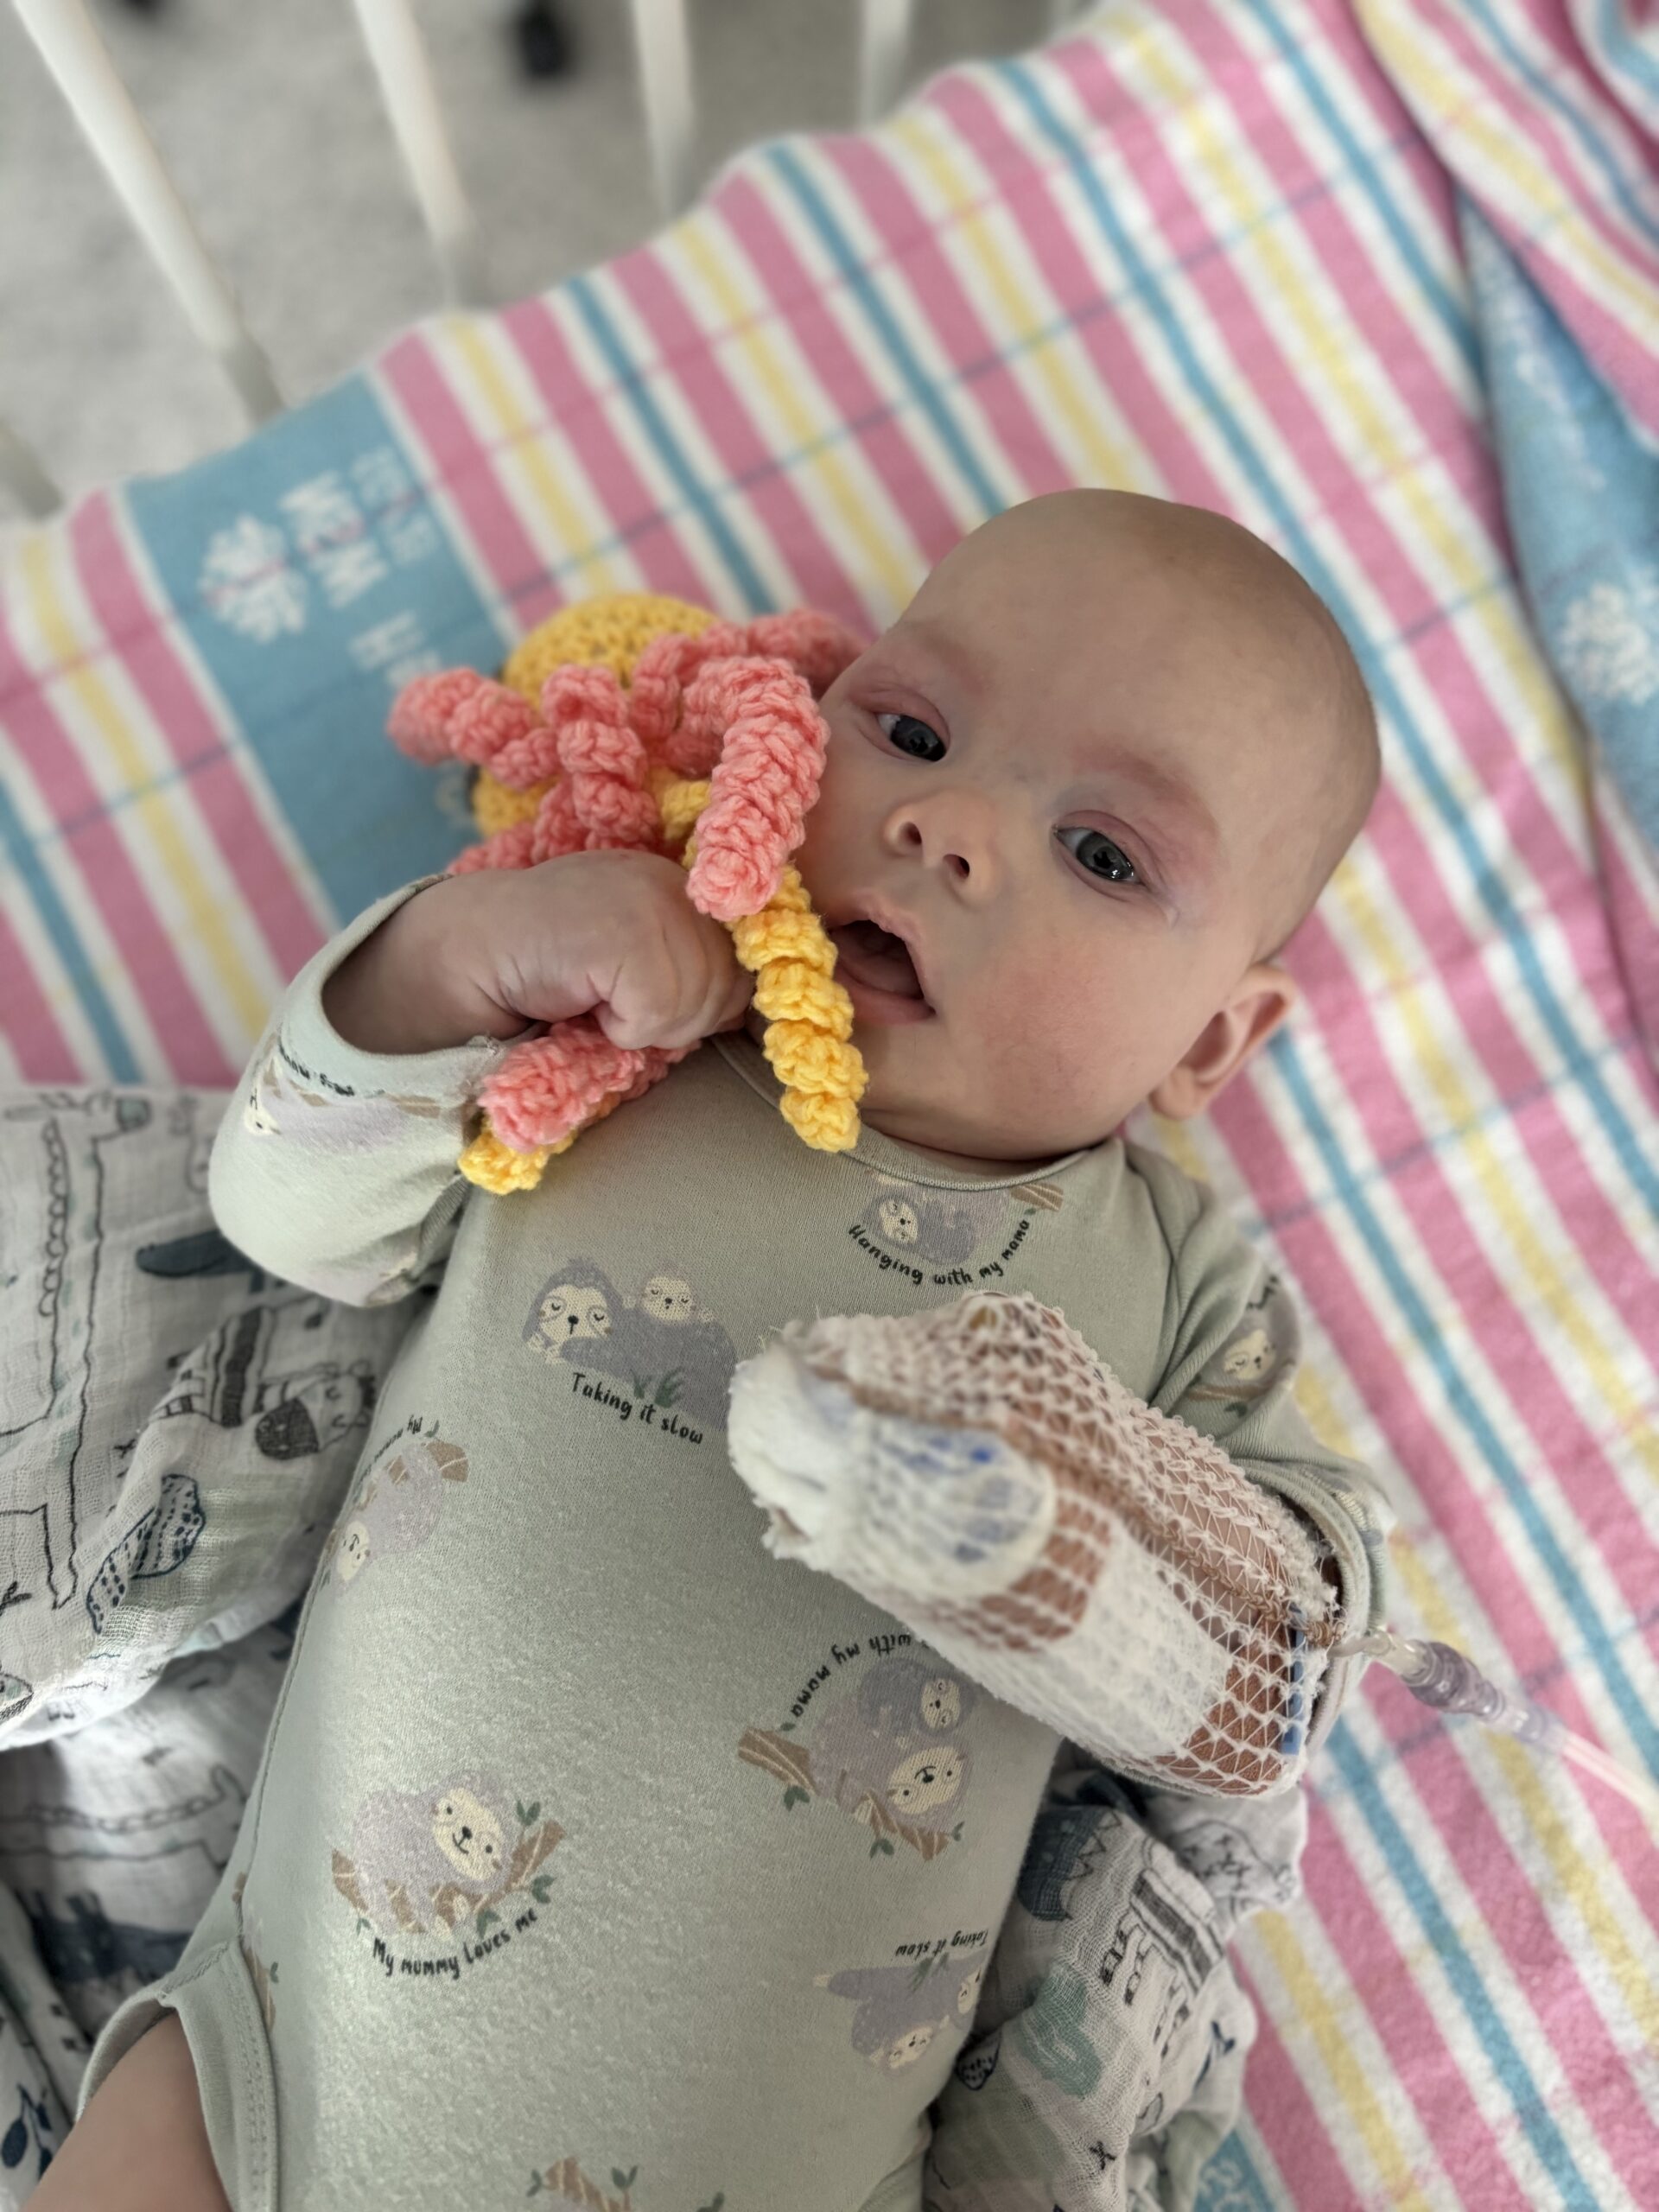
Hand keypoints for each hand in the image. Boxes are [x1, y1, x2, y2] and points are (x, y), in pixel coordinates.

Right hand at [323, 853, 751, 1056]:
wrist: (461, 962)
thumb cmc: (555, 980)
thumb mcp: (646, 970)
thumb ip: (707, 972)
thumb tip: (775, 1007)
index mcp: (693, 878)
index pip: (764, 951)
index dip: (725, 993)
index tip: (662, 1000)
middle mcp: (681, 872)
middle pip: (737, 987)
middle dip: (682, 1017)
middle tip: (615, 1004)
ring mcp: (652, 892)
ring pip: (701, 1003)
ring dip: (647, 1026)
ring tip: (594, 1001)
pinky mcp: (620, 924)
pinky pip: (658, 1011)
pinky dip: (620, 1029)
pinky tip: (581, 1003)